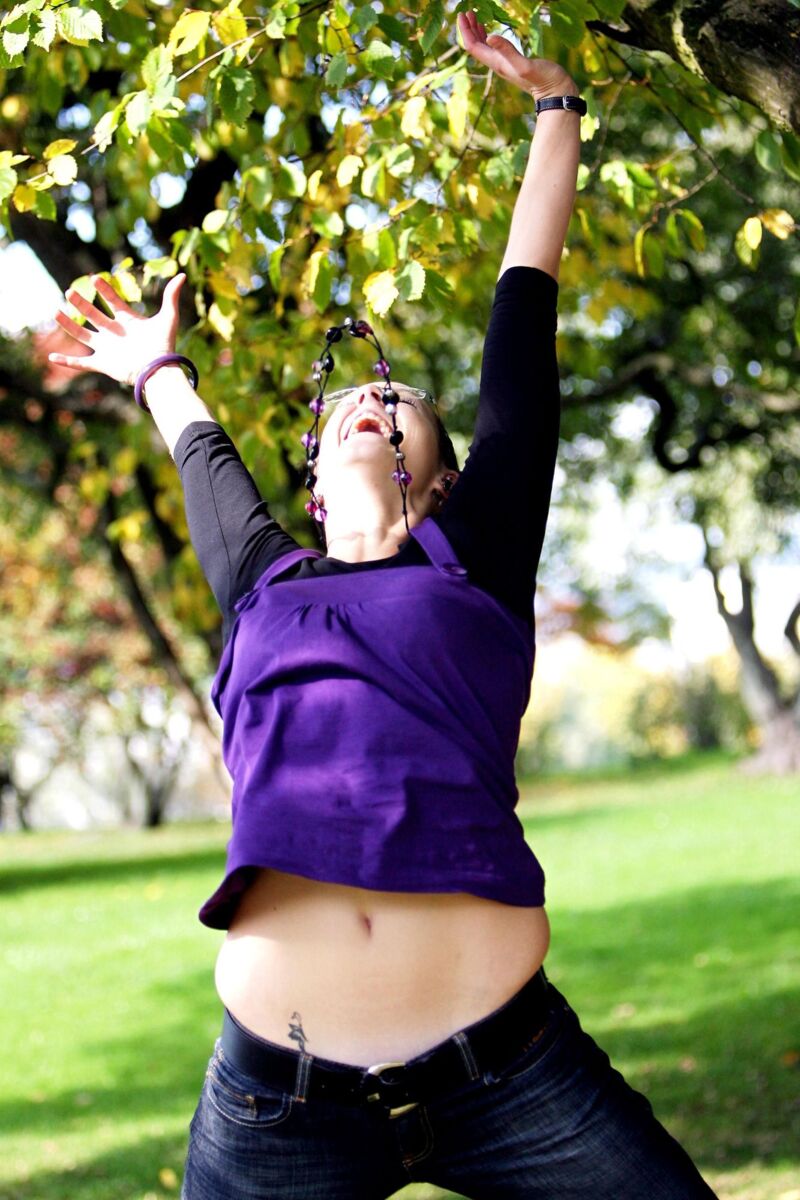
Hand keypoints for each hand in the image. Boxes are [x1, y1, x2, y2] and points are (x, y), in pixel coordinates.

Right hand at [48, 272, 186, 387]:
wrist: (158, 370)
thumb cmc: (164, 345)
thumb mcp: (168, 318)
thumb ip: (171, 296)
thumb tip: (183, 275)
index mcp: (127, 321)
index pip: (113, 301)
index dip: (105, 289)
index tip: (95, 278)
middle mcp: (114, 333)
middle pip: (93, 315)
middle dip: (81, 304)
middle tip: (69, 291)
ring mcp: (107, 348)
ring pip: (82, 335)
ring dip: (68, 325)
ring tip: (55, 312)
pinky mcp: (102, 364)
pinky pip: (81, 363)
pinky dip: (66, 361)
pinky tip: (52, 357)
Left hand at [457, 10, 575, 99]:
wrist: (554, 92)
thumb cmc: (543, 79)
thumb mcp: (525, 64)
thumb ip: (508, 51)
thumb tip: (490, 37)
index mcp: (497, 63)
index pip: (473, 46)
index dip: (466, 31)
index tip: (462, 14)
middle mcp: (497, 64)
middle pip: (476, 46)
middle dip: (468, 29)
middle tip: (466, 12)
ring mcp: (504, 64)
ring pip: (484, 47)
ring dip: (477, 32)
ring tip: (474, 17)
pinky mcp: (512, 62)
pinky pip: (495, 49)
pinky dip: (489, 37)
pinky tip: (490, 32)